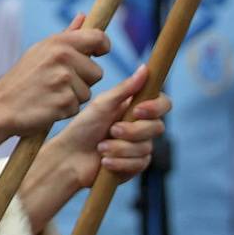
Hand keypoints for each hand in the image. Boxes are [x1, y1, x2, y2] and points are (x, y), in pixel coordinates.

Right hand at [0, 18, 108, 152]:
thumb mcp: (40, 51)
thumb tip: (84, 16)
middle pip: (97, 72)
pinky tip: (47, 106)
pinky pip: (78, 107)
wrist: (0, 106)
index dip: (103, 46)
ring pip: (88, 92)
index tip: (99, 53)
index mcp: (58, 42)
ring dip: (73, 97)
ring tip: (50, 94)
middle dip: (83, 80)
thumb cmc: (22, 78)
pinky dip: (65, 110)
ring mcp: (64, 80)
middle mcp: (63, 57)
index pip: (98, 37)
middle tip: (57, 82)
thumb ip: (66, 36)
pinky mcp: (65, 102)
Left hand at [22, 67, 169, 233]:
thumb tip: (144, 68)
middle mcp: (142, 127)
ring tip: (101, 148)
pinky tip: (105, 162)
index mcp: (136, 108)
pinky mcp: (136, 166)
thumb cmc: (83, 128)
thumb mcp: (102, 105)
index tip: (138, 110)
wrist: (70, 157)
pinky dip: (119, 162)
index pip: (163, 104)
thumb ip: (125, 89)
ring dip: (120, 148)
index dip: (155, 108)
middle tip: (111, 131)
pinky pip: (139, 164)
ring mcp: (140, 147)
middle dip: (132, 131)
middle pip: (157, 127)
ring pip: (146, 148)